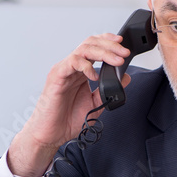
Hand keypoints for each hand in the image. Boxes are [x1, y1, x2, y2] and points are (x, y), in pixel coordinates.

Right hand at [7, 33, 130, 176]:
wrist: (51, 134)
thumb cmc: (67, 120)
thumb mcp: (95, 104)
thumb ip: (108, 90)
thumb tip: (125, 78)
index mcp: (81, 71)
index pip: (94, 47)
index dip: (108, 41)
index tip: (123, 44)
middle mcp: (72, 68)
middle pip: (91, 43)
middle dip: (110, 45)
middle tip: (124, 52)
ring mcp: (64, 70)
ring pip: (83, 49)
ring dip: (103, 52)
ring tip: (116, 60)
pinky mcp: (57, 76)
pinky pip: (72, 62)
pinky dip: (86, 66)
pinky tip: (95, 75)